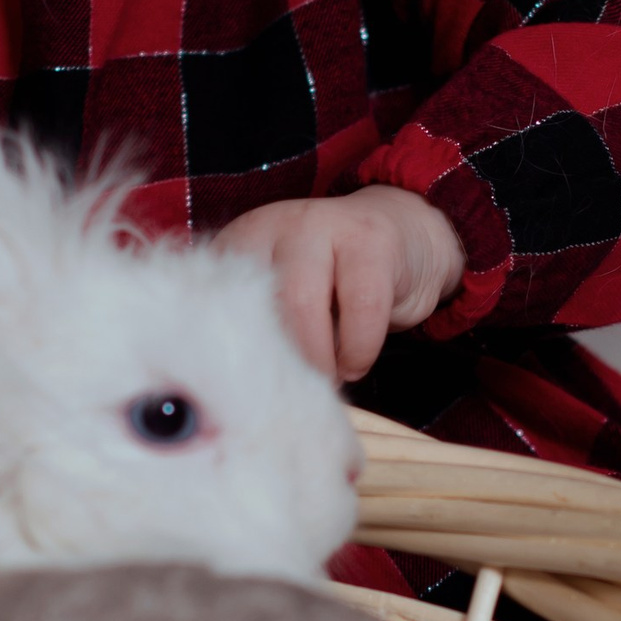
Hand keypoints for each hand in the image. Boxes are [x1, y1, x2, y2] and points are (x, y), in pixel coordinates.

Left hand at [215, 185, 467, 380]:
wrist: (402, 234)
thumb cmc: (333, 280)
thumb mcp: (287, 292)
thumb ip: (262, 324)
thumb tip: (239, 390)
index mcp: (242, 240)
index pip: (218, 301)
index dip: (231, 353)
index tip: (246, 391)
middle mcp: (274, 225)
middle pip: (260, 307)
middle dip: (277, 362)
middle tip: (290, 395)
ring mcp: (323, 224)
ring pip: (302, 305)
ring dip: (315, 359)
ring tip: (324, 383)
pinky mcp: (371, 241)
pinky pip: (361, 308)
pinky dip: (358, 349)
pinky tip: (355, 364)